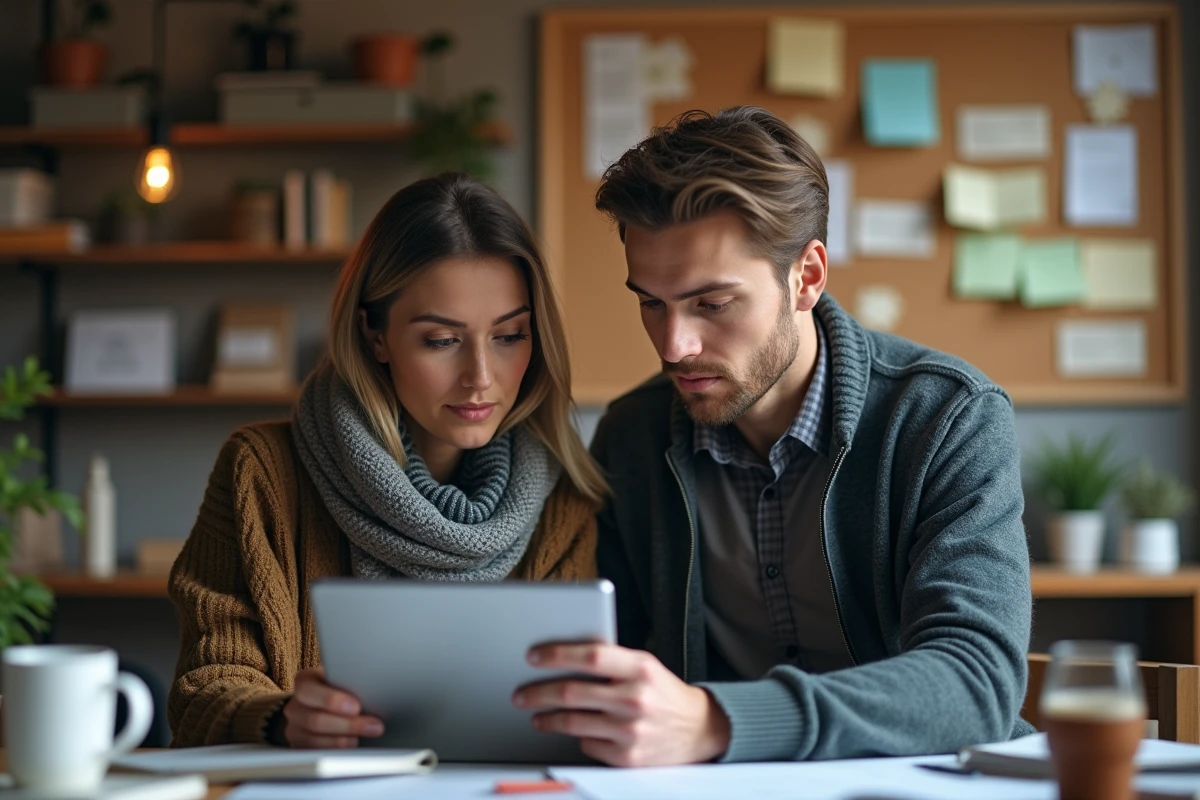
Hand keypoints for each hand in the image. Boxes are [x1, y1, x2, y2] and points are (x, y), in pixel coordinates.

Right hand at [282, 669, 384, 748]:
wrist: (326, 706)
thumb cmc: (340, 689)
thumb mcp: (343, 679)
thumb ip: (351, 683)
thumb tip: (374, 690)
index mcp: (304, 682)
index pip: (309, 691)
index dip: (332, 700)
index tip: (356, 707)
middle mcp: (295, 706)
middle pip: (316, 720)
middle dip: (348, 724)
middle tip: (374, 725)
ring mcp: (294, 729)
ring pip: (315, 741)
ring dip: (344, 740)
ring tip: (365, 736)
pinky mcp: (300, 748)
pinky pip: (316, 754)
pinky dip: (336, 752)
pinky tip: (353, 745)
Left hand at [512, 643, 730, 766]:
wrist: (700, 729)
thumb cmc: (663, 692)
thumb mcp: (644, 666)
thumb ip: (610, 661)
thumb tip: (560, 659)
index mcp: (641, 668)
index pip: (591, 656)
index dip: (557, 655)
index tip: (534, 656)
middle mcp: (636, 699)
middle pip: (572, 692)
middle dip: (538, 693)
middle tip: (521, 694)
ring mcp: (631, 731)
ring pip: (572, 722)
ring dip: (547, 719)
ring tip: (537, 716)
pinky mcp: (628, 757)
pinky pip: (587, 744)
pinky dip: (579, 737)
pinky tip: (579, 731)